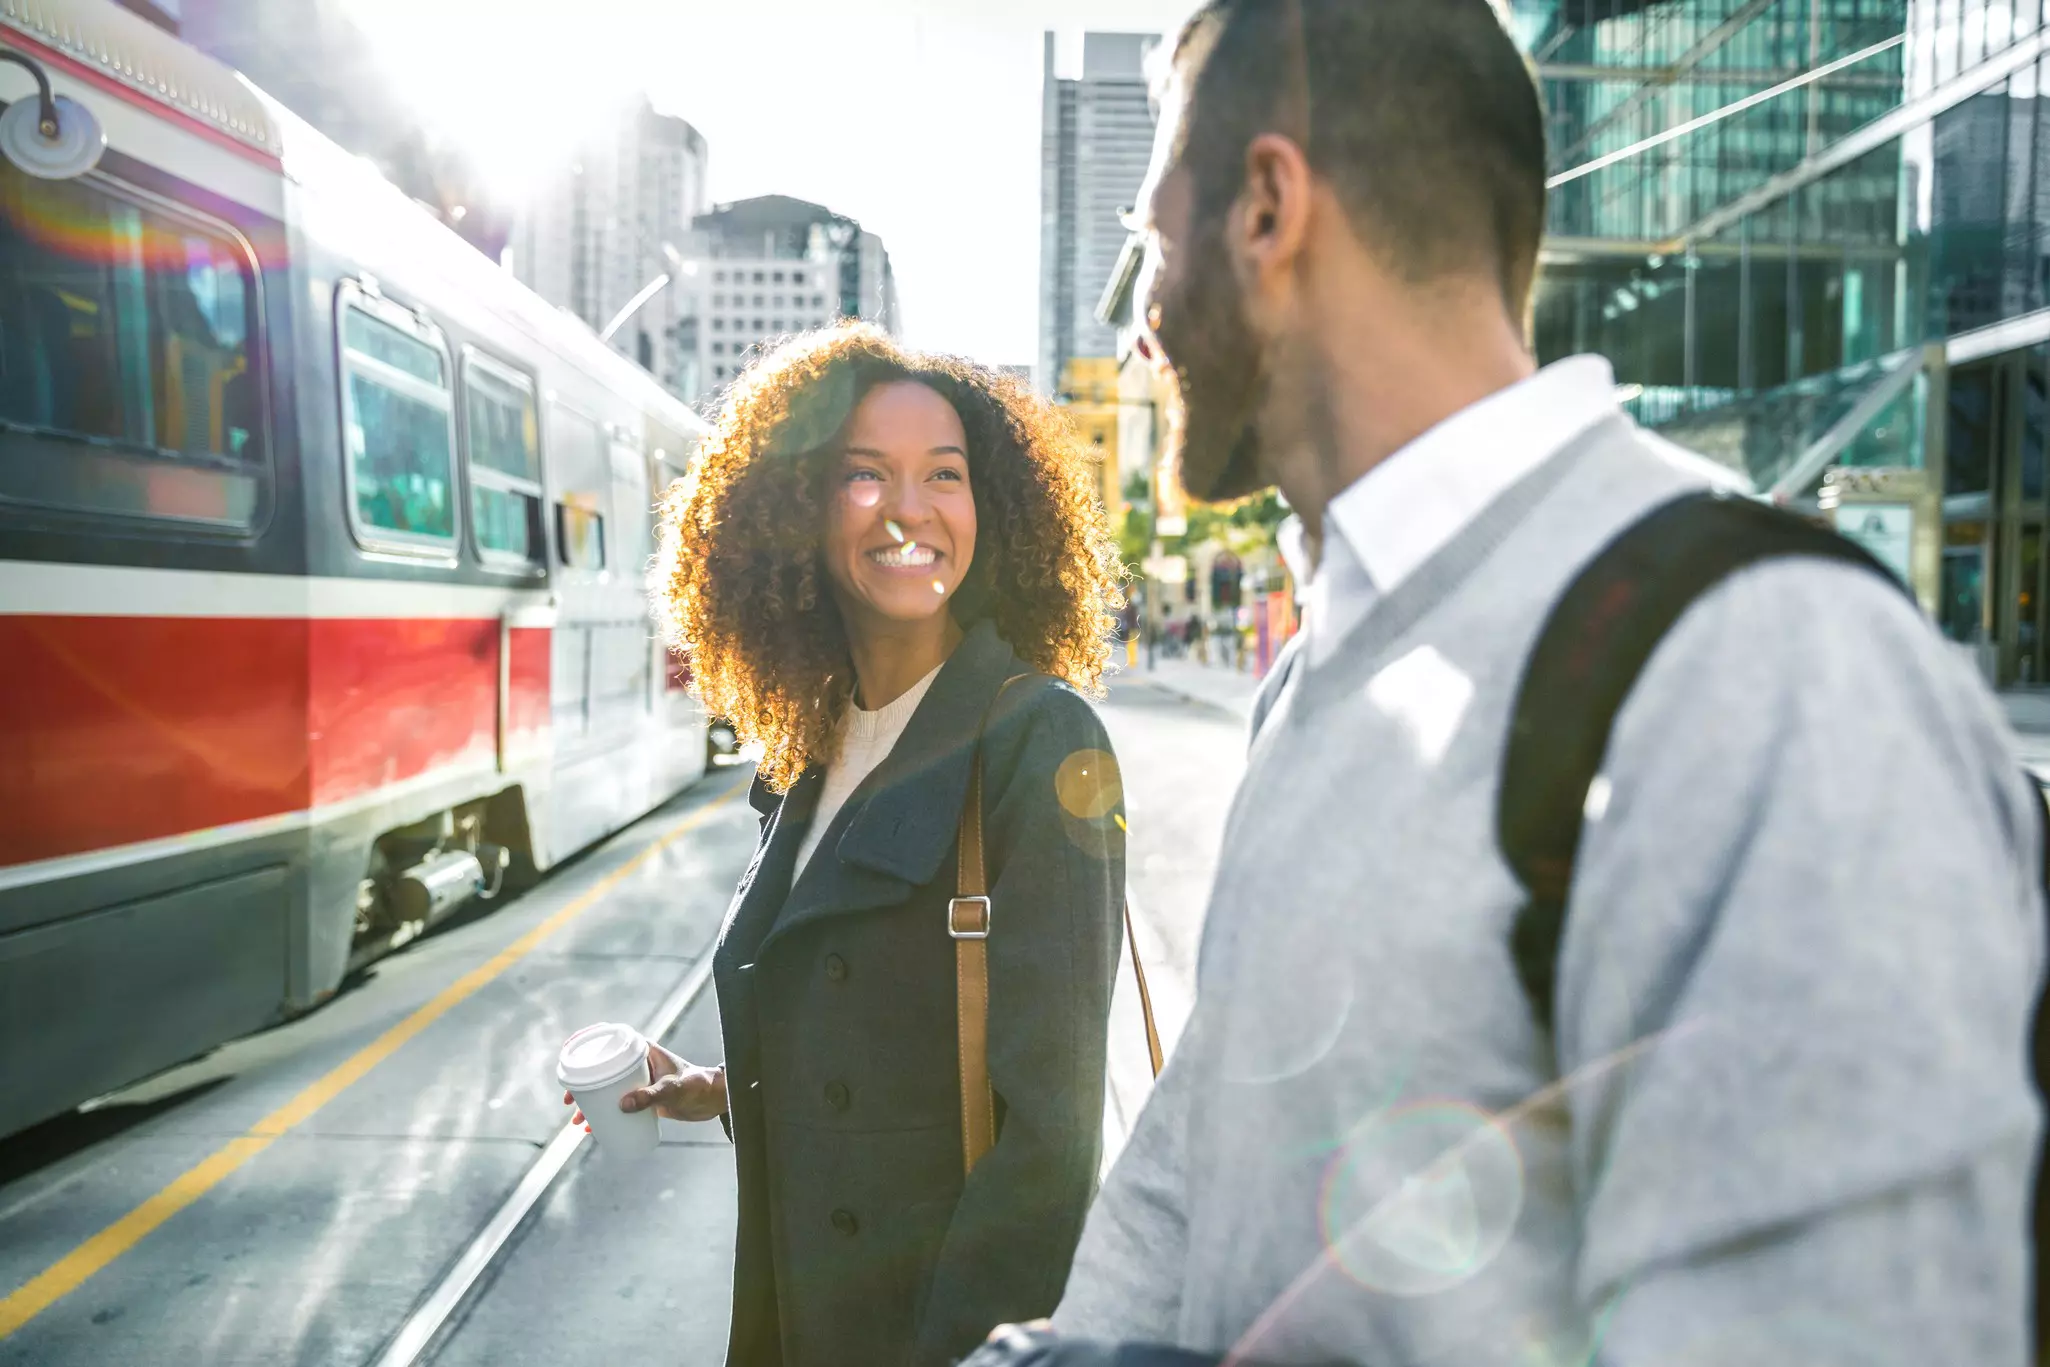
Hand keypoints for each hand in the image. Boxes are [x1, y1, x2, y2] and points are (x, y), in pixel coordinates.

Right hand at [561, 1042, 725, 1127]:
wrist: (713, 1100)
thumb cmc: (696, 1085)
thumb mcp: (671, 1089)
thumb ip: (650, 1096)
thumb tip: (621, 1106)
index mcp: (642, 1049)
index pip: (609, 1037)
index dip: (586, 1040)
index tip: (569, 1050)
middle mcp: (637, 1062)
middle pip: (601, 1067)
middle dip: (580, 1083)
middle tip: (569, 1102)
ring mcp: (638, 1080)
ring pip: (606, 1088)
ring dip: (589, 1103)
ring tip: (578, 1121)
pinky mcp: (642, 1097)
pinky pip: (617, 1103)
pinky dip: (604, 1114)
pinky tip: (593, 1128)